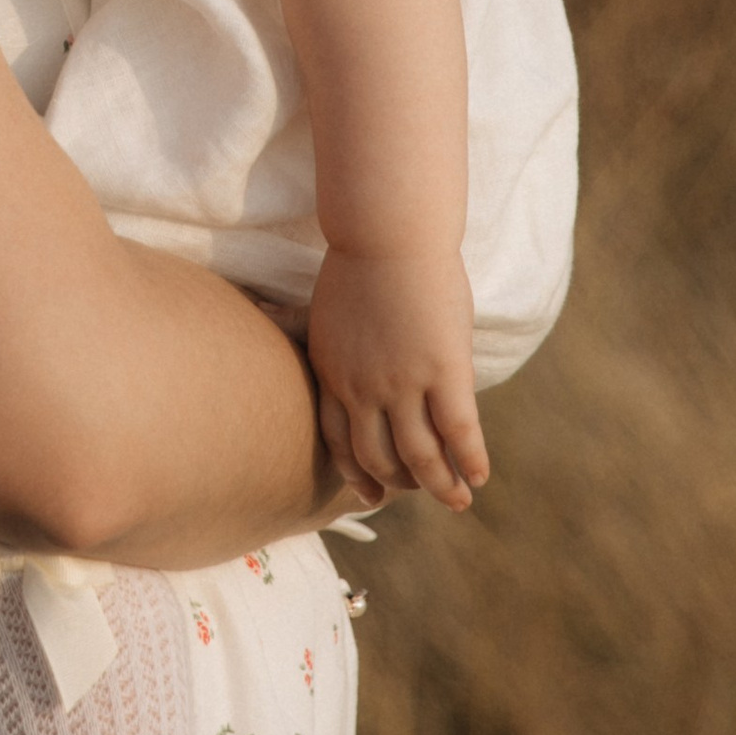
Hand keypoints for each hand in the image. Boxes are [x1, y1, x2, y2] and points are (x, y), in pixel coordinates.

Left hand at [306, 242, 489, 512]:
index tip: (372, 495)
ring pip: (421, 456)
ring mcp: (404, 382)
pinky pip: (459, 432)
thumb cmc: (357, 263)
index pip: (339, 443)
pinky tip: (480, 476)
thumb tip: (255, 307)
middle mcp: (363, 389)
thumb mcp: (320, 307)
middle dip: (401, 483)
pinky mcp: (444, 370)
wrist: (386, 234)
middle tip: (420, 490)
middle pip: (379, 457)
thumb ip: (301, 326)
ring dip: (440, 485)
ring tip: (458, 500)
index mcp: (332, 375)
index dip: (357, 474)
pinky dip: (470, 461)